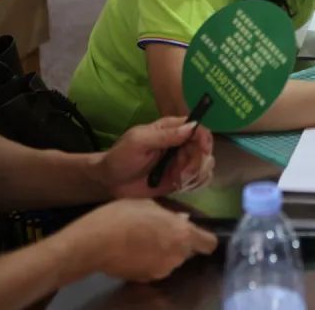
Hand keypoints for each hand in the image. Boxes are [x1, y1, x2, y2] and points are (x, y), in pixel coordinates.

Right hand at [68, 199, 216, 281]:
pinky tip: (134, 251)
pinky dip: (149, 261)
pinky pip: (155, 267)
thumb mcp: (148, 205)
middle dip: (179, 243)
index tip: (195, 233)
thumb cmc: (123, 217)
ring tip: (144, 240)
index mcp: (183, 235)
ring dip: (164, 252)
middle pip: (188, 252)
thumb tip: (181, 219)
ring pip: (171, 260)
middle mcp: (177, 256)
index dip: (205, 238)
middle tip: (161, 231)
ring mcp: (161, 270)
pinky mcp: (144, 279)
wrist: (93, 243)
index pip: (209, 244)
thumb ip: (169, 214)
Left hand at [100, 116, 214, 198]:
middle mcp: (180, 144)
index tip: (203, 151)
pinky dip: (195, 183)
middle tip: (184, 173)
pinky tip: (182, 186)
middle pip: (204, 148)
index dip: (204, 138)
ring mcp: (181, 162)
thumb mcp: (139, 142)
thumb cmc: (121, 157)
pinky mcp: (179, 178)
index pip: (198, 128)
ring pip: (204, 164)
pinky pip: (198, 179)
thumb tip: (192, 127)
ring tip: (180, 180)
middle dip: (199, 161)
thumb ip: (165, 135)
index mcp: (171, 129)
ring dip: (196, 174)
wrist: (110, 182)